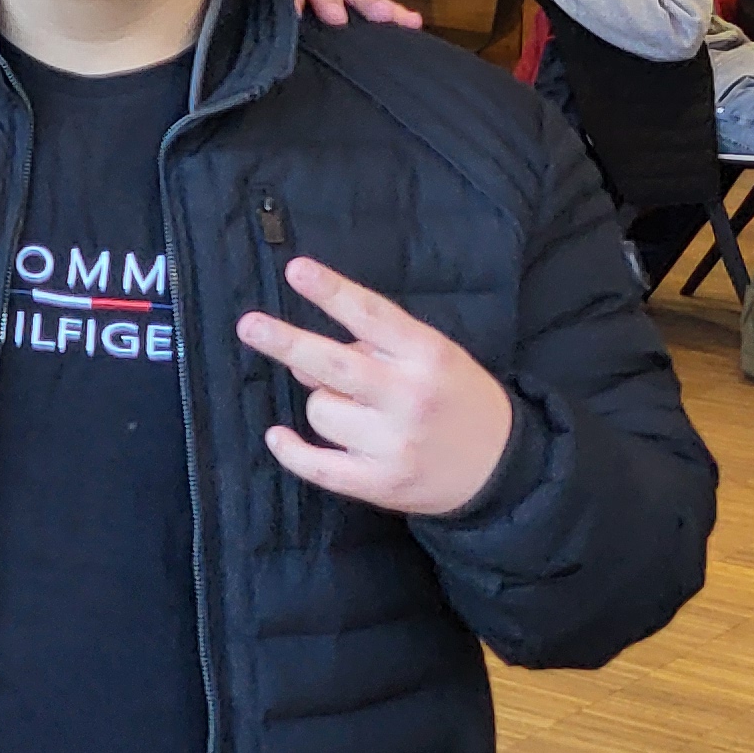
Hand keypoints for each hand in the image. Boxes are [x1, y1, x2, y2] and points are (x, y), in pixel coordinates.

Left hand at [236, 254, 513, 518]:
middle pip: (334, 365)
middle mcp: (410, 396)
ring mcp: (394, 442)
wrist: (503, 467)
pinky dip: (292, 451)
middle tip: (249, 326)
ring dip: (322, 403)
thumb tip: (304, 358)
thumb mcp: (434, 357)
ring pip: (321, 410)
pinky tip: (277, 436)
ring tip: (354, 409)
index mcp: (427, 355)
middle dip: (287, 343)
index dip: (332, 291)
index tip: (296, 270)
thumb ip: (376, 348)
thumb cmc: (456, 398)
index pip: (373, 315)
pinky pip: (318, 465)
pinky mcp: (381, 482)